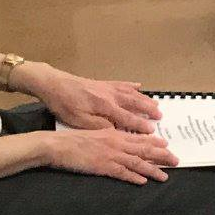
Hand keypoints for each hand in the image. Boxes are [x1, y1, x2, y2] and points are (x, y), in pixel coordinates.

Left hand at [11, 63, 160, 133]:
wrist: (54, 84)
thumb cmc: (65, 105)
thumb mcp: (80, 121)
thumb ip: (100, 126)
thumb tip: (117, 130)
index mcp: (105, 106)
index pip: (128, 117)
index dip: (140, 125)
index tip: (153, 131)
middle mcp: (110, 95)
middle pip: (134, 103)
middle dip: (148, 110)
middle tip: (161, 117)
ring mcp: (106, 87)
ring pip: (131, 93)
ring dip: (144, 99)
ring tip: (156, 104)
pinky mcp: (101, 83)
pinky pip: (121, 83)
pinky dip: (132, 85)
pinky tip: (139, 86)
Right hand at [47, 127, 178, 184]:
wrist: (58, 145)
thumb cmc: (72, 139)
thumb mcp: (93, 133)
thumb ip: (107, 136)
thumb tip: (117, 138)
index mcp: (113, 134)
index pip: (138, 138)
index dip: (154, 142)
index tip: (166, 144)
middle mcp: (115, 142)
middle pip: (143, 149)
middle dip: (161, 155)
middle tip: (176, 160)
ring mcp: (110, 155)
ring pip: (137, 162)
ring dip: (153, 169)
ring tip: (165, 175)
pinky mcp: (103, 166)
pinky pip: (122, 172)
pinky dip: (134, 177)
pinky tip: (143, 181)